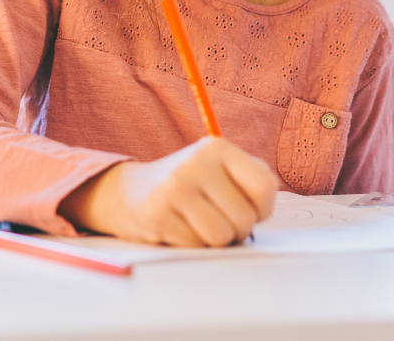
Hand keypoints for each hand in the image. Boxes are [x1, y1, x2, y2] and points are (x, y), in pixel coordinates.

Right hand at [58, 137, 277, 246]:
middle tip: (220, 220)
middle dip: (237, 229)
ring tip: (200, 224)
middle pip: (244, 218)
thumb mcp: (218, 167)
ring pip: (222, 237)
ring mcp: (175, 188)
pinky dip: (192, 244)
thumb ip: (251, 178)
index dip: (263, 208)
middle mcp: (196, 163)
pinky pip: (196, 246)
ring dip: (216, 240)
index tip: (251, 210)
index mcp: (217, 147)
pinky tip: (179, 227)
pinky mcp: (158, 215)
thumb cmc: (188, 184)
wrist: (129, 192)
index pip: (264, 185)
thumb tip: (263, 209)